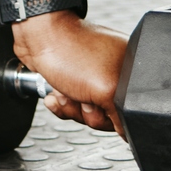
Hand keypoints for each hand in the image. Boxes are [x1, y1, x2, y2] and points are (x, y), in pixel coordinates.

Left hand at [14, 11, 126, 133]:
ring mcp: (94, 78)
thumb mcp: (107, 90)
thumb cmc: (71, 51)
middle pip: (110, 117)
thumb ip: (122, 116)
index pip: (132, 112)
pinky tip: (57, 94)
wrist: (38, 36)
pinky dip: (63, 104)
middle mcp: (116, 74)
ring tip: (66, 92)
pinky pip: (73, 107)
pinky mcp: (75, 82)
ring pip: (89, 114)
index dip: (115, 118)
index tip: (103, 108)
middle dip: (90, 113)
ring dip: (73, 108)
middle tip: (83, 99)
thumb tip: (129, 133)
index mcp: (132, 71)